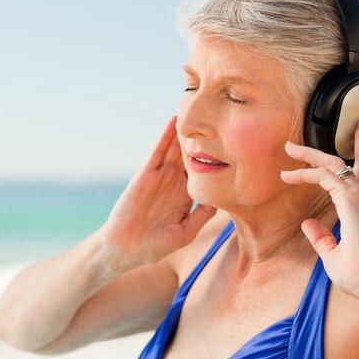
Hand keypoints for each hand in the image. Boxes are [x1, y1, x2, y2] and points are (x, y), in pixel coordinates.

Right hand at [98, 115, 216, 265]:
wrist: (127, 249)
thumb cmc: (155, 245)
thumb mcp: (186, 231)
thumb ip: (203, 215)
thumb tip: (221, 200)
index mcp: (185, 194)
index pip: (202, 170)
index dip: (215, 156)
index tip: (232, 141)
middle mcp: (173, 181)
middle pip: (190, 154)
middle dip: (202, 137)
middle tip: (218, 115)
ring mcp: (160, 176)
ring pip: (175, 149)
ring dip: (185, 131)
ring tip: (197, 109)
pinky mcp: (146, 174)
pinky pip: (157, 152)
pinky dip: (165, 136)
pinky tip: (174, 122)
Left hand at [280, 116, 358, 297]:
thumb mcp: (332, 254)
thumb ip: (321, 238)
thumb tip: (306, 224)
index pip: (347, 182)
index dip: (321, 175)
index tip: (295, 174)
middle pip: (354, 162)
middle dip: (346, 143)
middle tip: (340, 128)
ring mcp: (358, 196)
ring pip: (335, 162)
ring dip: (311, 153)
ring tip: (291, 146)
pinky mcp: (350, 198)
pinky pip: (325, 176)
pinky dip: (307, 173)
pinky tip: (289, 174)